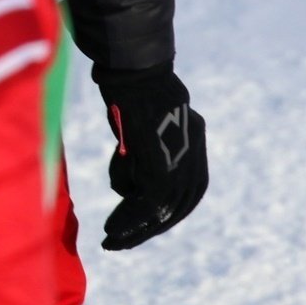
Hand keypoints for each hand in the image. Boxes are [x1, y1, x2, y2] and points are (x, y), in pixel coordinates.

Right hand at [93, 65, 208, 249]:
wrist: (131, 63)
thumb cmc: (127, 84)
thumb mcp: (141, 122)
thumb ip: (141, 153)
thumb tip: (129, 188)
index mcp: (193, 136)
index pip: (189, 189)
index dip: (167, 212)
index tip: (143, 226)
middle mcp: (193, 147)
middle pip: (179, 203)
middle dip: (150, 227)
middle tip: (121, 242)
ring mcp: (180, 154)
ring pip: (163, 206)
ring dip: (136, 228)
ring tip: (112, 239)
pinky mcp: (162, 159)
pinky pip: (149, 200)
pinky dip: (131, 218)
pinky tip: (112, 229)